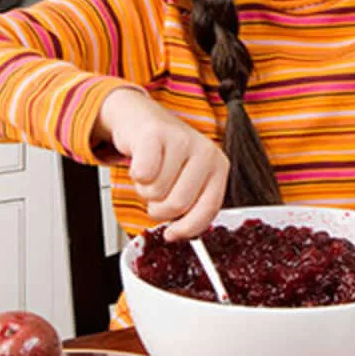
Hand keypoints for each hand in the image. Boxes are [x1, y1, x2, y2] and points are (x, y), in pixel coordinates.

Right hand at [93, 88, 228, 239]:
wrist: (143, 120)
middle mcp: (206, 152)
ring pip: (156, 192)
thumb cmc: (167, 155)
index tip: (172, 234)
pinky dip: (135, 174)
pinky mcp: (157, 134)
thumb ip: (191, 206)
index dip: (187, 229)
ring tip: (151, 171)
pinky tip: (141, 161)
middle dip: (159, 207)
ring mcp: (183, 141)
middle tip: (158, 190)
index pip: (209, 210)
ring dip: (145, 189)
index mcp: (219, 167)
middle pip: (177, 205)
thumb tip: (179, 235)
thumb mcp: (188, 179)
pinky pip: (142, 174)